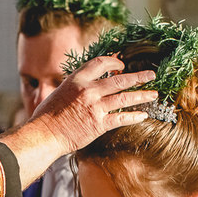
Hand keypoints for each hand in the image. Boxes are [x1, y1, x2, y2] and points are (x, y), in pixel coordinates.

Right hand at [0, 57, 157, 187]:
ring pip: (125, 98)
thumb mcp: (60, 92)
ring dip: (142, 95)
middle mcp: (88, 90)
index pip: (101, 63)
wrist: (44, 134)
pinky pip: (121, 118)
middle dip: (138, 76)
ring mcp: (95, 107)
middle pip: (120, 79)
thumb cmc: (47, 116)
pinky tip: (143, 115)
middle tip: (151, 75)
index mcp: (77, 79)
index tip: (122, 65)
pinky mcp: (98, 124)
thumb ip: (76, 86)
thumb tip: (87, 84)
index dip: (115, 62)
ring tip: (153, 94)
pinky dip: (134, 116)